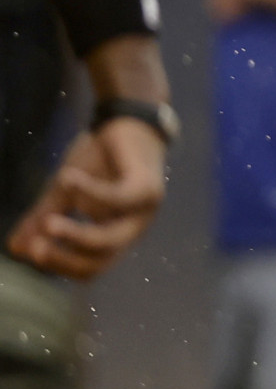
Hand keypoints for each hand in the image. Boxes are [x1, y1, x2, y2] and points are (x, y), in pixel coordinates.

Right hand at [8, 119, 167, 280]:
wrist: (126, 120)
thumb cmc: (98, 160)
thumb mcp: (64, 192)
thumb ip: (43, 218)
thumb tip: (15, 249)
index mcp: (113, 237)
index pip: (88, 269)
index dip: (59, 265)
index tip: (29, 252)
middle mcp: (131, 230)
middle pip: (100, 261)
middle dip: (64, 258)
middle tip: (35, 248)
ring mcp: (143, 211)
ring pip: (111, 238)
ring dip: (76, 235)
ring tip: (47, 224)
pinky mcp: (147, 186)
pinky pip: (118, 198)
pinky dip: (90, 191)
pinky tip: (66, 178)